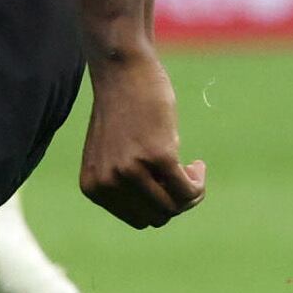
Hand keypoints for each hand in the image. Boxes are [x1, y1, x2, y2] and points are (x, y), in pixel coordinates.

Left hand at [78, 49, 205, 227]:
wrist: (122, 73)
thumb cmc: (121, 112)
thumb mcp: (113, 156)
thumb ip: (127, 185)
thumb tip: (162, 214)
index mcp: (93, 188)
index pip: (139, 219)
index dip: (160, 206)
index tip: (168, 184)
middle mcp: (107, 183)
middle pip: (159, 216)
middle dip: (178, 201)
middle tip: (185, 175)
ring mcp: (130, 171)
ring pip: (175, 207)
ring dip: (192, 193)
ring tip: (191, 169)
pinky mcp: (157, 156)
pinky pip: (188, 190)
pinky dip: (199, 183)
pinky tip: (197, 164)